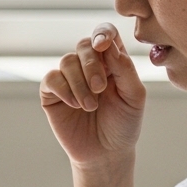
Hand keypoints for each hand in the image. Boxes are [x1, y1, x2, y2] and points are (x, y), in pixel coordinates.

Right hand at [40, 24, 147, 167]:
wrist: (105, 153)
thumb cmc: (123, 124)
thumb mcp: (134, 97)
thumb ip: (125, 69)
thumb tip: (108, 46)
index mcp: (112, 61)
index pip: (105, 34)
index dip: (102, 34)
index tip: (103, 46)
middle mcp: (89, 65)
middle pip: (83, 44)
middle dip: (91, 64)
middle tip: (100, 88)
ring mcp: (69, 78)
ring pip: (67, 61)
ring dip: (80, 84)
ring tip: (90, 106)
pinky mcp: (52, 93)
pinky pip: (52, 78)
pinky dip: (64, 89)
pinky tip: (75, 104)